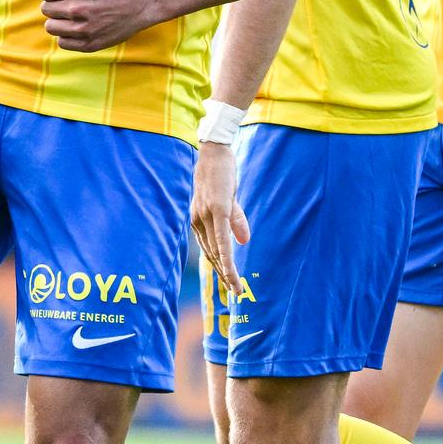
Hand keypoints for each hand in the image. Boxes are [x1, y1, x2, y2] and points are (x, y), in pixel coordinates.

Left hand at [38, 0, 164, 50]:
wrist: (142, 2)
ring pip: (51, 27)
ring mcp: (82, 28)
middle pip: (46, 9)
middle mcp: (76, 8)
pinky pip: (62, 42)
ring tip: (74, 16)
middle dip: (56, 4)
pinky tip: (80, 28)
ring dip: (59, 21)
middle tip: (72, 3)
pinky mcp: (89, 44)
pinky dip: (68, 36)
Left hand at [190, 142, 250, 298]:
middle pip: (212, 254)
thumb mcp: (228, 200)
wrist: (215, 151)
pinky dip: (226, 254)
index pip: (209, 250)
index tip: (229, 284)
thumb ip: (234, 221)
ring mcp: (207, 215)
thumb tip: (243, 242)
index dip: (220, 268)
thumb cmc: (220, 174)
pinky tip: (231, 268)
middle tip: (236, 292)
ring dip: (226, 270)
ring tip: (236, 286)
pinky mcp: (217, 208)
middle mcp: (199, 220)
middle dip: (224, 275)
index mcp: (199, 221)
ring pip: (217, 249)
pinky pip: (222, 236)